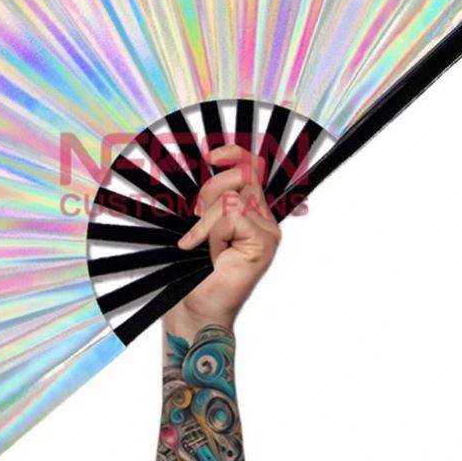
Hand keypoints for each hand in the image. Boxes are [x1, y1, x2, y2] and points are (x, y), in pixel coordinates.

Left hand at [164, 144, 281, 335]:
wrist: (196, 307)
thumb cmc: (193, 273)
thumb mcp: (199, 226)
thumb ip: (210, 200)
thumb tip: (209, 168)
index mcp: (251, 212)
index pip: (252, 167)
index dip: (234, 153)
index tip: (212, 156)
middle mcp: (265, 218)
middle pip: (241, 174)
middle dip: (209, 192)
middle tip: (196, 222)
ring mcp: (268, 230)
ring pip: (233, 196)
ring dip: (207, 219)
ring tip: (203, 244)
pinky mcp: (265, 241)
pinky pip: (231, 213)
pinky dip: (211, 232)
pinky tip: (211, 253)